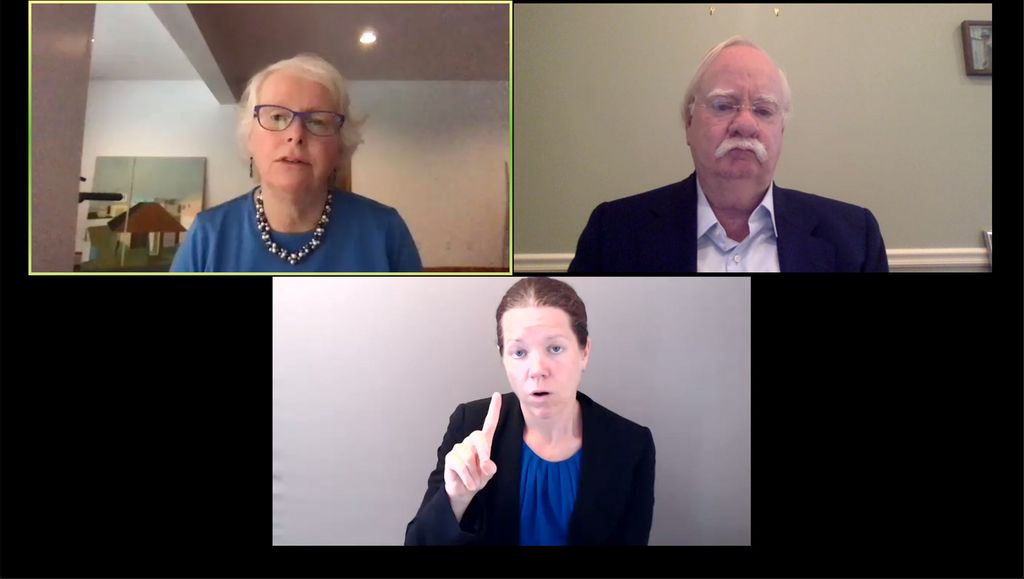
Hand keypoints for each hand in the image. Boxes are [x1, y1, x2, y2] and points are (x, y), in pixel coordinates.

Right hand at [444, 392, 500, 517]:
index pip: (489, 423)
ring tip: (473, 480)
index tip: (497, 395)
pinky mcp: (450, 458)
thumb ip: (490, 468)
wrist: (464, 492)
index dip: (494, 410)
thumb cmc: (477, 478)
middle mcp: (470, 442)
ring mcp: (459, 448)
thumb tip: (486, 463)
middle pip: (478, 436)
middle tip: (486, 468)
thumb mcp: (488, 474)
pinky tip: (467, 482)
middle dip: (484, 451)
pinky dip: (468, 477)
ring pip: (470, 457)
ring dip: (475, 474)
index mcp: (483, 442)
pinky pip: (461, 465)